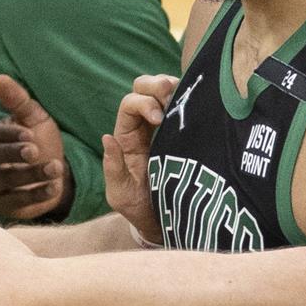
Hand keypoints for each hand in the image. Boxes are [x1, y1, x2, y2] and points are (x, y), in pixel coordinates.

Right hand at [0, 75, 72, 220]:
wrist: (57, 173)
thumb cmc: (40, 141)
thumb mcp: (34, 118)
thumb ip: (18, 100)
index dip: (4, 133)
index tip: (29, 132)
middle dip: (11, 154)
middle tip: (36, 151)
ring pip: (1, 181)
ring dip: (29, 174)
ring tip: (55, 167)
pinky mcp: (2, 205)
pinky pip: (15, 202)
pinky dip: (35, 194)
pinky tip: (54, 186)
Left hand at [102, 74, 176, 243]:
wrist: (164, 220)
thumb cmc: (140, 207)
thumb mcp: (121, 193)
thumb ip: (113, 168)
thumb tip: (107, 138)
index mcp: (126, 137)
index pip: (130, 104)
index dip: (143, 104)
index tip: (159, 119)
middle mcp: (143, 125)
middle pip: (143, 87)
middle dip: (156, 85)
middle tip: (172, 96)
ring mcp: (165, 124)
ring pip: (164, 89)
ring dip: (174, 86)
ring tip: (186, 96)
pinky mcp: (185, 128)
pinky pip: (185, 101)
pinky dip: (191, 95)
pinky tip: (199, 102)